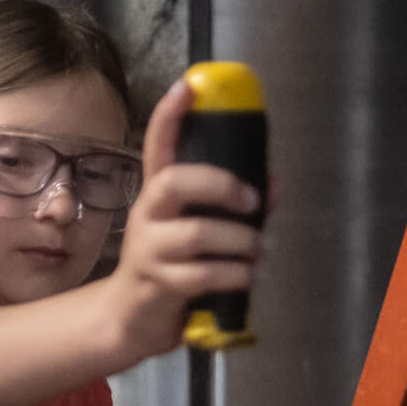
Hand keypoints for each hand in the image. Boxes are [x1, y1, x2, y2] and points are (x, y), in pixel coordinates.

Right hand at [105, 77, 264, 361]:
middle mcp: (148, 216)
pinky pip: (206, 274)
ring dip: (242, 243)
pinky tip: (246, 277)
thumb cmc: (170, 267)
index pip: (158, 146)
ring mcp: (150, 250)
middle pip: (173, 182)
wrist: (130, 318)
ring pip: (198, 234)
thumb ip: (232, 208)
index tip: (187, 87)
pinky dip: (237, 275)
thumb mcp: (196, 232)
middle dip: (219, 185)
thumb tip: (276, 186)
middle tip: (251, 200)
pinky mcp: (159, 283)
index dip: (170, 116)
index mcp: (158, 195)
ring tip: (256, 252)